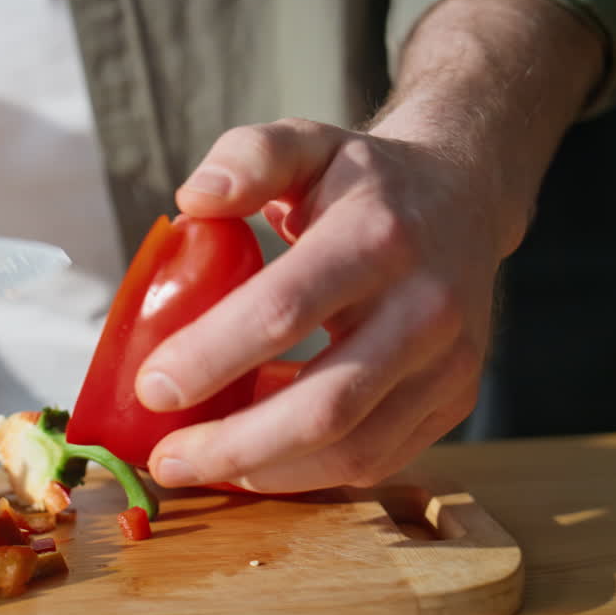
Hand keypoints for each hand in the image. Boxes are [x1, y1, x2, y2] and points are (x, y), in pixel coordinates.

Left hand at [136, 119, 495, 491]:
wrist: (465, 197)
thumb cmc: (364, 179)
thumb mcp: (306, 142)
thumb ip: (247, 157)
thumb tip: (192, 200)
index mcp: (376, 236)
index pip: (284, 310)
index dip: (211, 357)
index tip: (150, 387)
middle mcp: (425, 306)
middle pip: (325, 406)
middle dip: (233, 445)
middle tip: (165, 459)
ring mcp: (450, 362)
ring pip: (355, 450)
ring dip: (266, 472)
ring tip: (199, 465)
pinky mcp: (455, 400)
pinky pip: (377, 459)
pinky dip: (308, 471)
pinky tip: (254, 457)